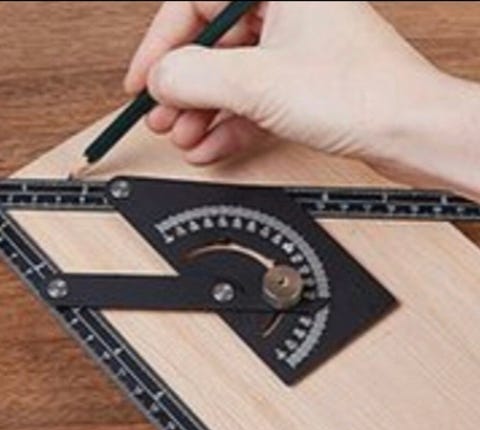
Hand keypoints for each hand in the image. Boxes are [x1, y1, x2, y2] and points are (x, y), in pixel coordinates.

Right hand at [125, 2, 479, 201]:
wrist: (409, 134)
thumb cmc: (360, 95)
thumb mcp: (259, 83)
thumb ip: (196, 77)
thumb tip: (160, 78)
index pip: (195, 3)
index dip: (160, 44)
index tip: (142, 80)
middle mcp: (286, 13)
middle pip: (211, 45)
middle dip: (183, 88)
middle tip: (162, 118)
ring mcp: (293, 52)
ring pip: (230, 78)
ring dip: (202, 112)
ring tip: (184, 137)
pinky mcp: (300, 86)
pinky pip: (251, 102)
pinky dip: (228, 125)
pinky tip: (210, 146)